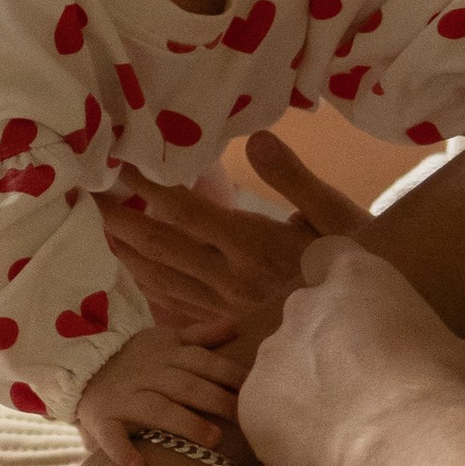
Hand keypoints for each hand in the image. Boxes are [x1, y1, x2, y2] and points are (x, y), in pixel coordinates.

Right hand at [76, 323, 244, 465]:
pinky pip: (110, 437)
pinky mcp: (102, 419)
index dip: (229, 373)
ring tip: (213, 439)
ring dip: (185, 422)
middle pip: (186, 385)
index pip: (202, 362)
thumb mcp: (164, 339)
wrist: (78, 364)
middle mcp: (147, 374)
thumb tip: (236, 326)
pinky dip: (122, 452)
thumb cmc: (133, 357)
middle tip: (243, 417)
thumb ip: (200, 336)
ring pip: (157, 409)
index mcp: (166, 355)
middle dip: (216, 399)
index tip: (255, 388)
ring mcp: (124, 397)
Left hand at [105, 136, 369, 331]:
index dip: (151, 189)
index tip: (121, 165)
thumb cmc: (362, 259)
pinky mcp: (233, 325)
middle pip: (165, 249)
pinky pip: (180, 307)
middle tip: (89, 195)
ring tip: (100, 229)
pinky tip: (136, 274)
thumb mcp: (338, 214)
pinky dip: (151, 287)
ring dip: (130, 254)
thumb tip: (257, 138)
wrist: (375, 326)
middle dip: (124, 221)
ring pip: (165, 280)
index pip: (189, 213)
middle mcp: (233, 279)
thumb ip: (294, 179)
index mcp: (255, 245)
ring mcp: (229, 306)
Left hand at [238, 238, 464, 465]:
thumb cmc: (444, 388)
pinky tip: (316, 453)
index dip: (337, 282)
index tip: (354, 312)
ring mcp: (273, 353)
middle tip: (355, 385)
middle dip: (323, 344)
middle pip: (304, 316)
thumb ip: (428, 342)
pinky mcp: (251, 401)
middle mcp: (305, 305)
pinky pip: (264, 411)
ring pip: (281, 367)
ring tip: (337, 430)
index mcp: (357, 278)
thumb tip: (439, 359)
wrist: (406, 442)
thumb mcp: (458, 351)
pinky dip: (285, 429)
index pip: (328, 256)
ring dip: (302, 389)